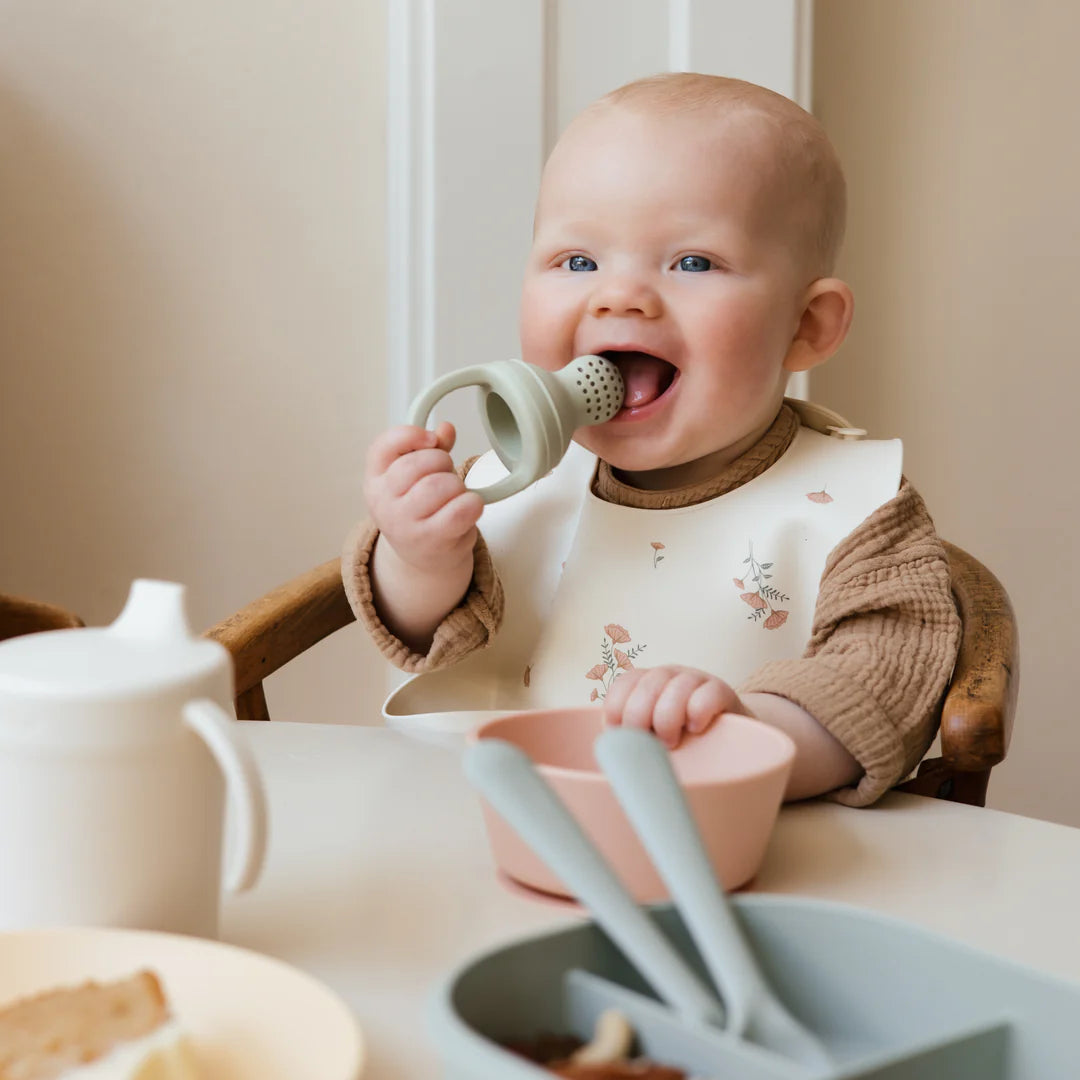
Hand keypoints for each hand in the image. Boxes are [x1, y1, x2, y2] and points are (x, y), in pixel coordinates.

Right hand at [363, 421, 483, 575]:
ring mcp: (404, 524)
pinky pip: (459, 510)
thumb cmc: (422, 511)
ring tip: (456, 495)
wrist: (424, 558)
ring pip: (439, 485)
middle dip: (442, 462)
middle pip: (418, 464)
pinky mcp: (430, 540)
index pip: (384, 446)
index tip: (431, 439)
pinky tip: (468, 508)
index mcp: (375, 480)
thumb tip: (446, 429)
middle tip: (447, 475)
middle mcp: (383, 502)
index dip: (411, 435)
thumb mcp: (417, 478)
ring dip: (457, 485)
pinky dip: (472, 504)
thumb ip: (431, 449)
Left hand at [602, 665, 746, 748]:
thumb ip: (629, 744)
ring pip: (676, 687)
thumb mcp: (649, 740)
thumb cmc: (679, 744)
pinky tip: (696, 730)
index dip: (615, 710)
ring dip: (667, 719)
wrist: (729, 742)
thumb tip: (607, 769)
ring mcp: (696, 680)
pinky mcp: (722, 691)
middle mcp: (669, 676)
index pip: (623, 683)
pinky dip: (698, 713)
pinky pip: (708, 694)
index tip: (619, 736)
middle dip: (639, 718)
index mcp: (645, 683)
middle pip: (647, 685)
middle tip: (647, 744)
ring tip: (670, 742)